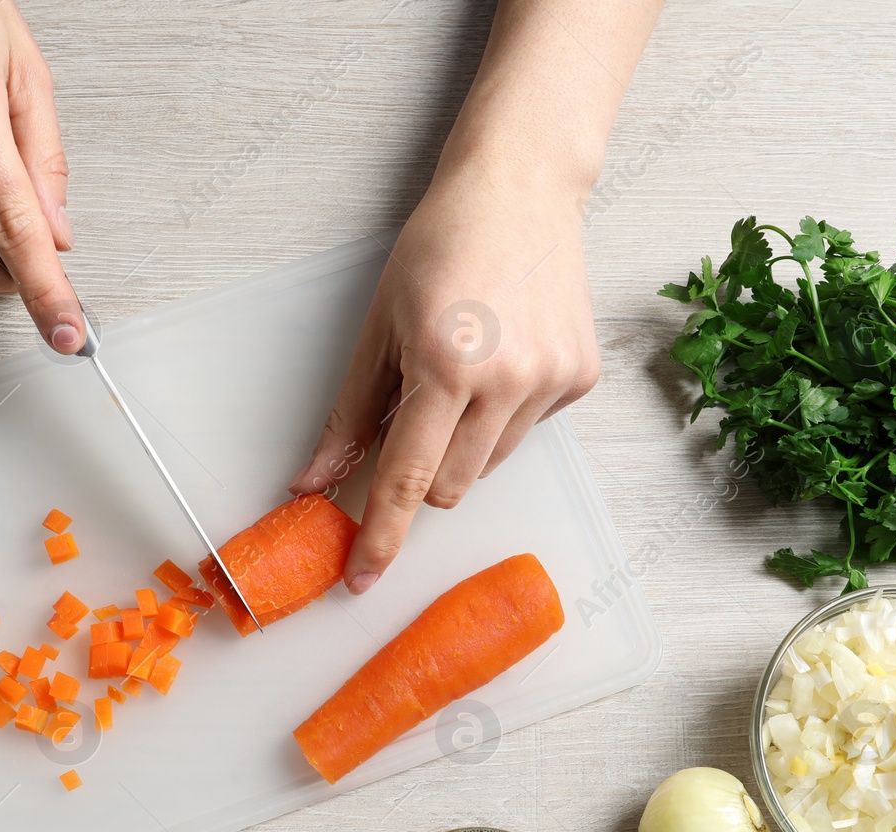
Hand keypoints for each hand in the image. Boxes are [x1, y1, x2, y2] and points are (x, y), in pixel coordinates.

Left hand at [288, 163, 599, 593]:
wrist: (520, 190)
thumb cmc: (439, 248)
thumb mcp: (377, 329)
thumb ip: (348, 416)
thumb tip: (314, 482)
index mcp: (444, 366)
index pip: (405, 480)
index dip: (379, 536)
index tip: (363, 578)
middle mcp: (506, 381)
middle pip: (450, 489)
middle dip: (422, 472)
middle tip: (416, 410)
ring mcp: (551, 382)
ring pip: (489, 466)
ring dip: (464, 443)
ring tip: (463, 368)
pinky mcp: (581, 379)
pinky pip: (527, 433)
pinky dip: (504, 414)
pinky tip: (503, 355)